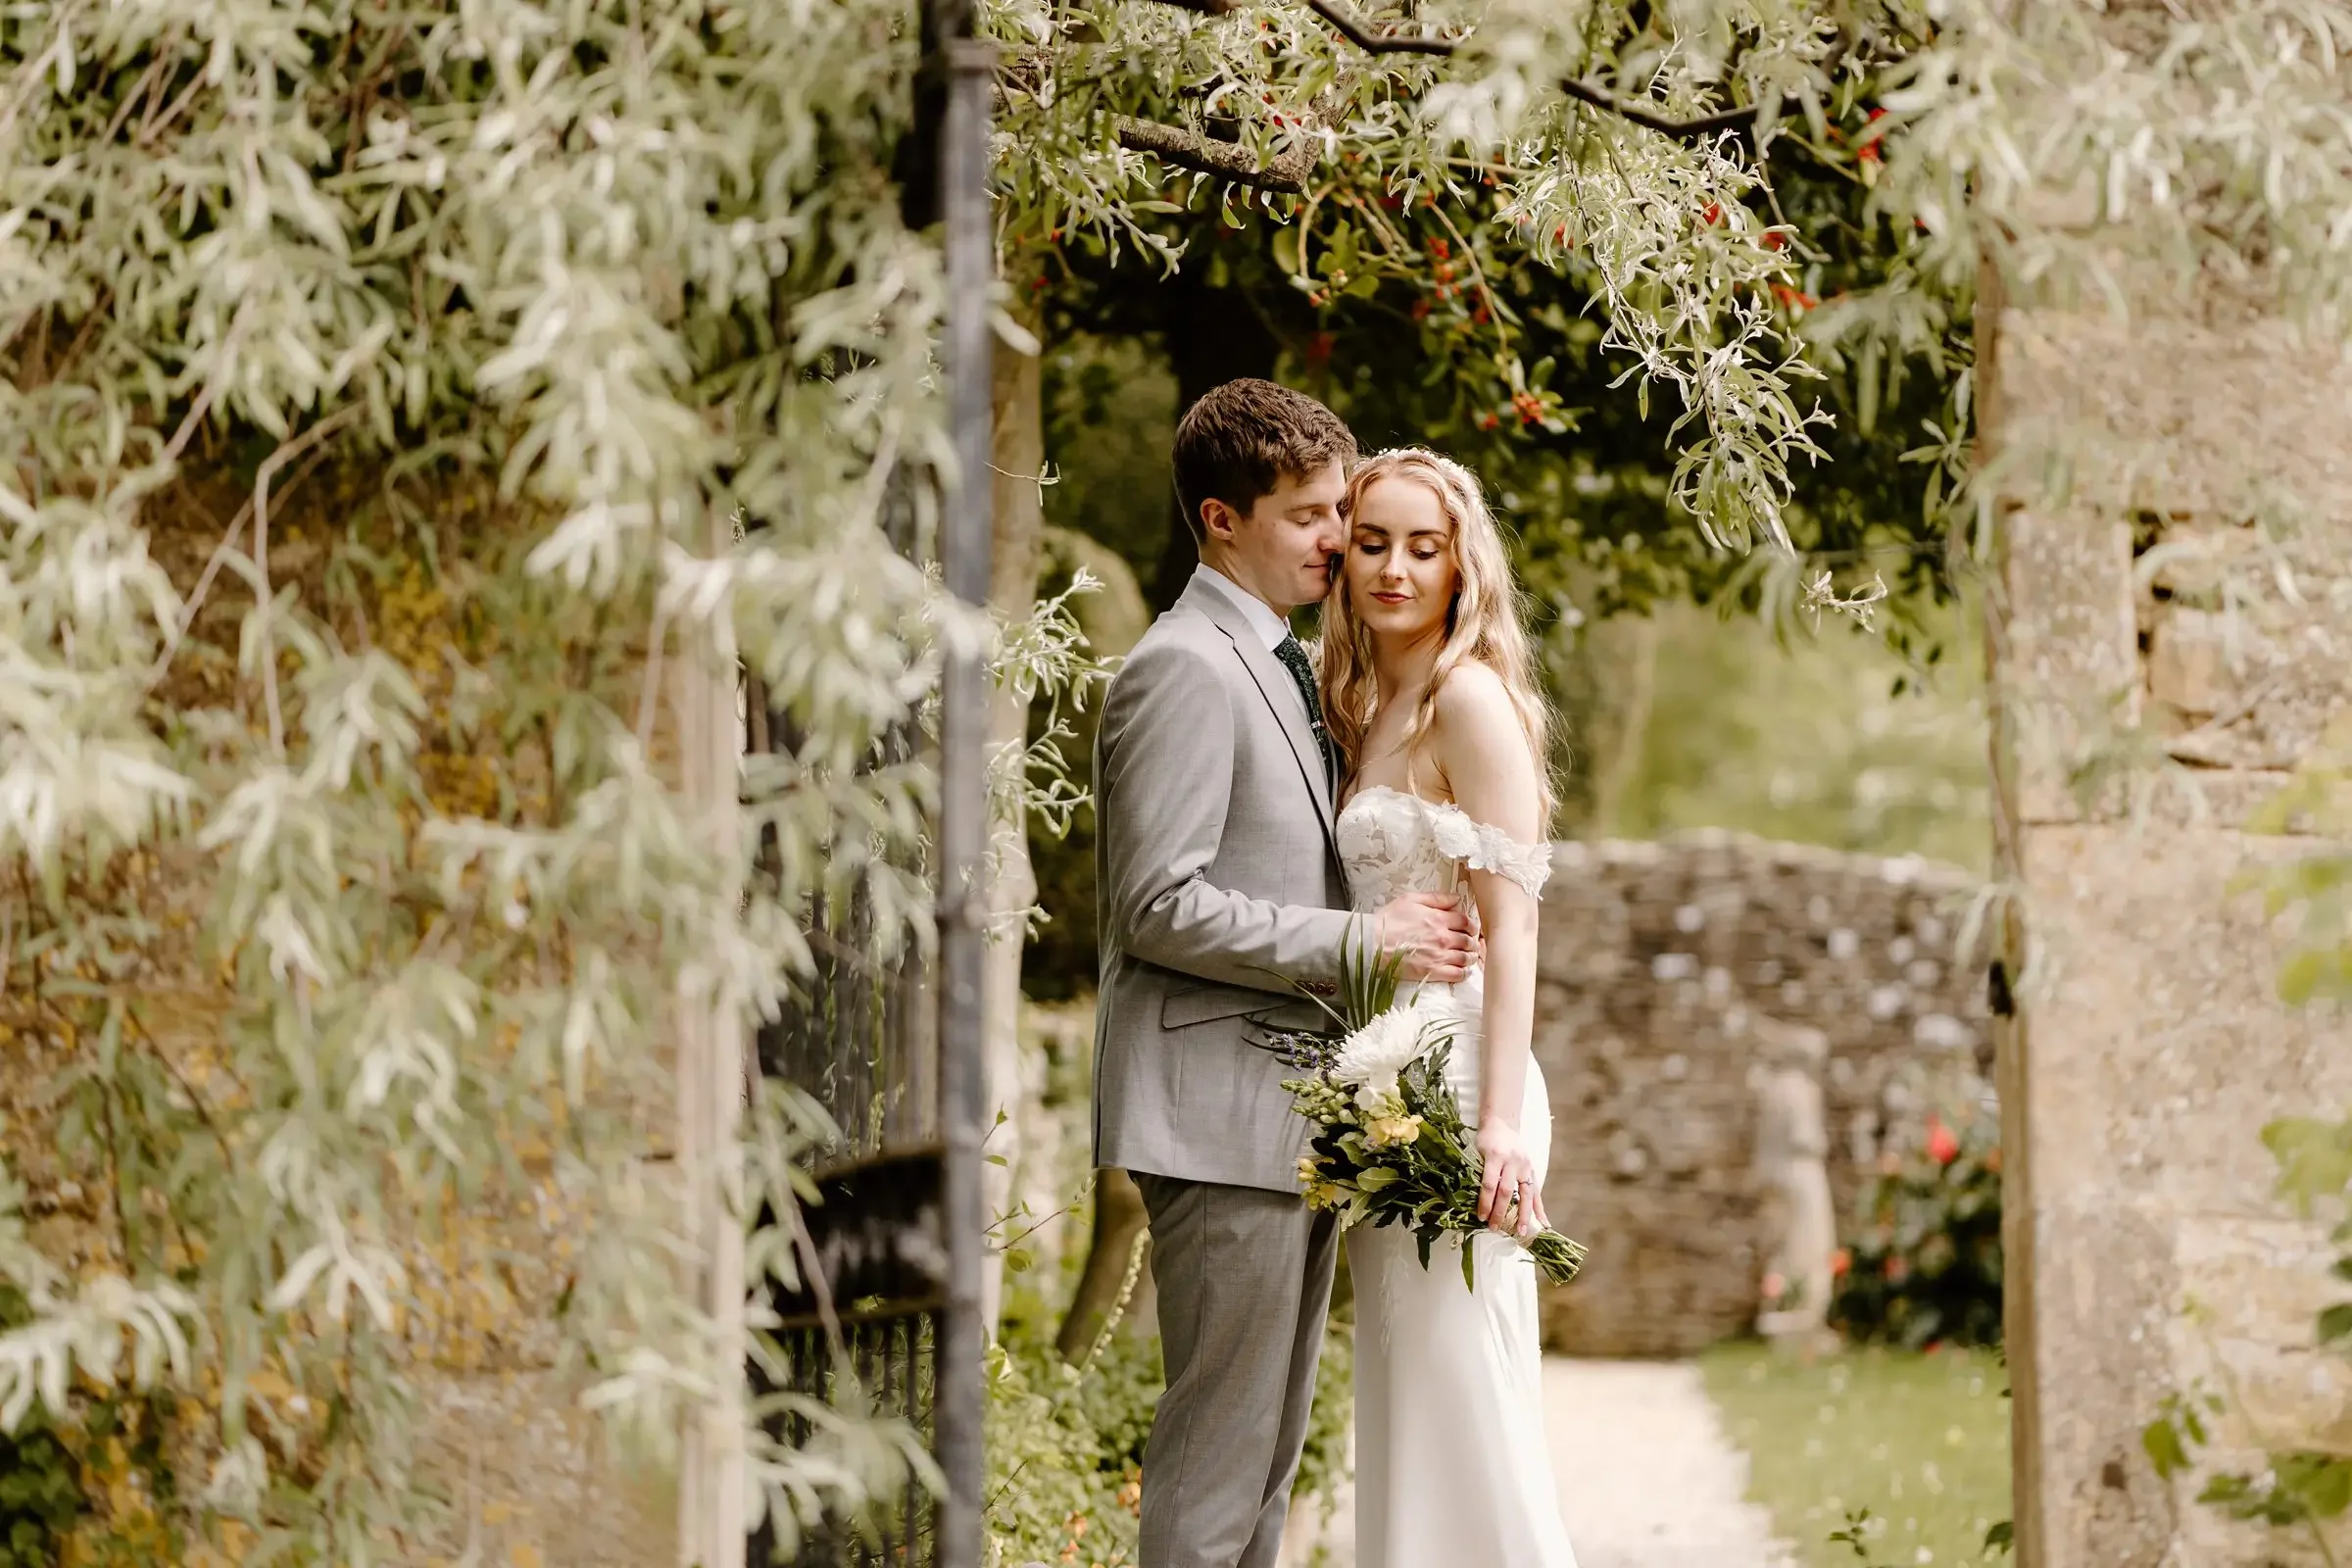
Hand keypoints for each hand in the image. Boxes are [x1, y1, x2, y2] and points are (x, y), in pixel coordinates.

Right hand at [1374, 891, 1477, 982]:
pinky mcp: (1433, 972)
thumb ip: (1436, 898)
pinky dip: (1465, 972)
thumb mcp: (1410, 899)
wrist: (1372, 944)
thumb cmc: (1388, 920)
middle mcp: (1443, 938)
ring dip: (1471, 957)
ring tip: (1469, 956)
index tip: (1470, 928)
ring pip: (1466, 958)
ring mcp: (1439, 956)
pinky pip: (1458, 975)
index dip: (1471, 925)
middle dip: (1472, 941)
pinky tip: (1463, 970)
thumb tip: (1456, 898)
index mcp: (1439, 919)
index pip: (1466, 922)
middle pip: (1469, 941)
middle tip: (1471, 943)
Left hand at [1475, 1120, 1546, 1238]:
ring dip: (1522, 1215)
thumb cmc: (1485, 1139)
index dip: (1485, 1202)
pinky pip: (1536, 1192)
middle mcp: (1512, 1162)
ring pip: (1525, 1194)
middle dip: (1500, 1212)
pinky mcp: (1532, 1170)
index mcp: (1495, 1155)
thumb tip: (1469, 1200)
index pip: (1489, 1184)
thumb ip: (1476, 1172)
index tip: (1481, 1217)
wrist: (1502, 1123)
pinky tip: (1543, 1223)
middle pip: (1506, 1191)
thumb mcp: (1476, 1151)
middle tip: (1494, 1228)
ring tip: (1519, 1232)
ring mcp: (1524, 1166)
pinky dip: (1539, 1208)